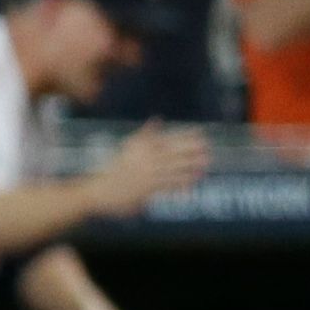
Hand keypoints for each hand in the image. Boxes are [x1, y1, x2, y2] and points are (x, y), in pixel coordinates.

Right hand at [89, 122, 208, 216]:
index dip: (185, 136)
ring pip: (173, 170)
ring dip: (191, 166)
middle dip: (191, 150)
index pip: (168, 140)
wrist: (102, 191)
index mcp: (142, 149)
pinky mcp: (149, 191)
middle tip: (208, 147)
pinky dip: (182, 183)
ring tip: (206, 163)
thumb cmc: (115, 169)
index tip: (200, 133)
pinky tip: (194, 181)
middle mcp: (146, 162)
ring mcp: (148, 177)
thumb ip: (145, 134)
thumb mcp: (128, 147)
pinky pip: (169, 186)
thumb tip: (157, 119)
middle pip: (173, 154)